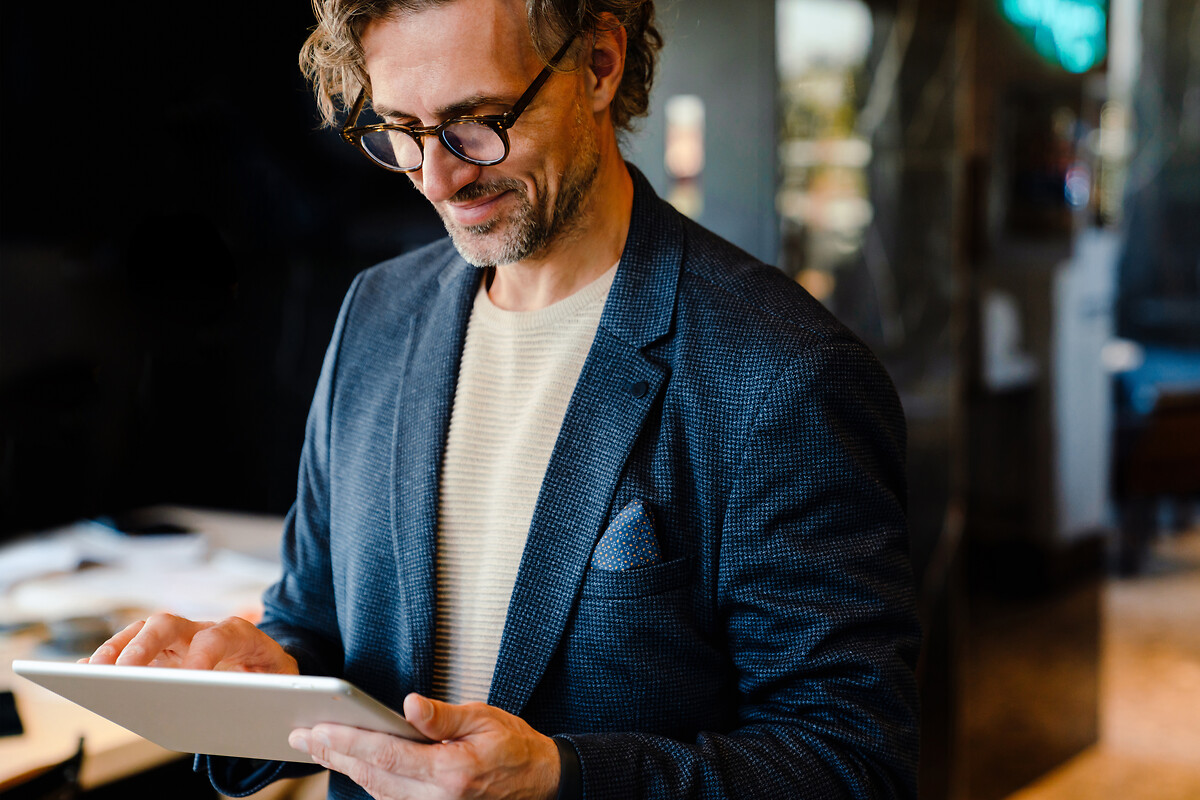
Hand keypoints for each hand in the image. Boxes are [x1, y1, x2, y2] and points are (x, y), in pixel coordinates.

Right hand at [82, 613, 298, 673]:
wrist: (269, 662)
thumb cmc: (272, 673)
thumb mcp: (282, 681)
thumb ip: (271, 689)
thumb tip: (253, 705)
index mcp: (239, 635)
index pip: (218, 636)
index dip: (201, 654)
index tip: (187, 678)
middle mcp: (203, 631)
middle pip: (169, 624)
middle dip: (144, 644)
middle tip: (123, 671)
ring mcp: (178, 640)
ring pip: (143, 632)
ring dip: (117, 650)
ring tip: (94, 672)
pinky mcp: (161, 653)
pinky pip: (131, 649)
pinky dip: (109, 658)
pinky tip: (86, 672)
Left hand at [289, 693, 559, 799]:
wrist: (541, 785)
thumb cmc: (515, 747)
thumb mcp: (486, 719)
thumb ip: (443, 716)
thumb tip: (409, 704)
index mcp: (451, 773)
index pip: (387, 755)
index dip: (348, 741)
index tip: (317, 728)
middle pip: (372, 776)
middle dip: (333, 754)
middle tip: (299, 734)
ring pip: (375, 790)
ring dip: (343, 767)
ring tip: (315, 744)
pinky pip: (388, 797)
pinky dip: (365, 777)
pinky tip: (348, 761)